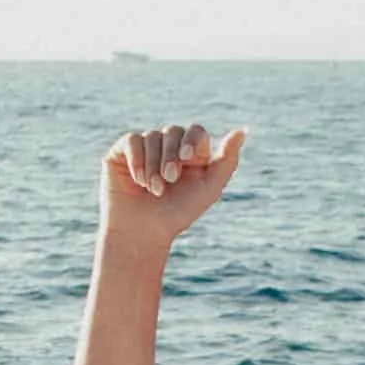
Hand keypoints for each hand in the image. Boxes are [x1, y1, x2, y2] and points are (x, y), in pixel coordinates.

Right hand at [99, 123, 245, 250]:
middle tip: (170, 180)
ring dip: (154, 165)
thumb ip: (227, 162)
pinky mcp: (123, 151)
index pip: (195, 131)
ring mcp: (145, 147)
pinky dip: (137, 160)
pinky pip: (132, 140)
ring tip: (153, 189)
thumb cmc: (176, 214)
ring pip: (152, 137)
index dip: (192, 140)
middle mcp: (168, 146)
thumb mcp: (209, 190)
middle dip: (172, 156)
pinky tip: (138, 180)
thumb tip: (242, 131)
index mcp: (190, 153)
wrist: (142, 233)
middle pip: (173, 132)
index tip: (187, 158)